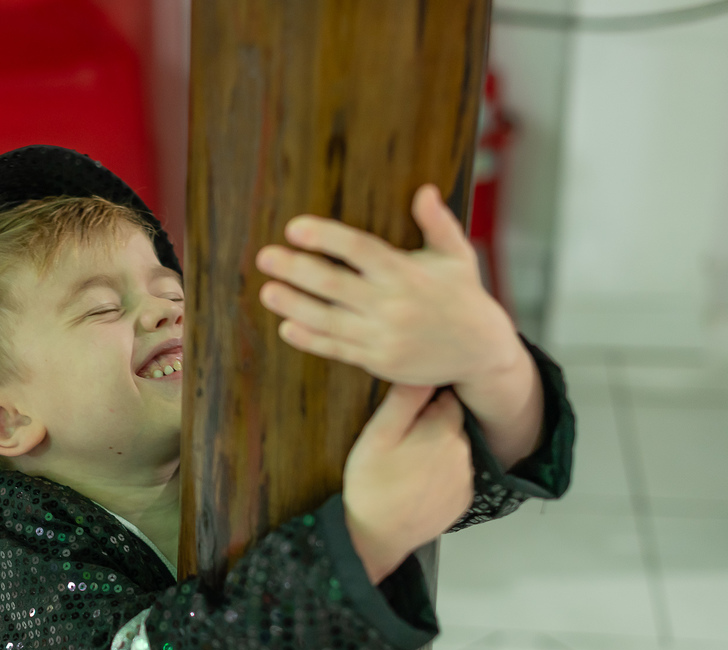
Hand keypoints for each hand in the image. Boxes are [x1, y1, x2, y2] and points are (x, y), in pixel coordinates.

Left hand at [255, 184, 517, 386]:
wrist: (481, 351)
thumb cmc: (464, 296)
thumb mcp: (458, 256)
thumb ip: (438, 224)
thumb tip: (424, 190)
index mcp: (407, 273)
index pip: (359, 250)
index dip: (325, 238)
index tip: (294, 228)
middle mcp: (393, 305)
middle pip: (335, 285)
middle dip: (296, 270)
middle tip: (265, 257)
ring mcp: (384, 336)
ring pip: (329, 320)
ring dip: (294, 305)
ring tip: (267, 291)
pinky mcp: (378, 361)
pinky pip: (337, 349)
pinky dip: (310, 340)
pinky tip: (286, 327)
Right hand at [342, 383, 472, 583]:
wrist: (375, 537)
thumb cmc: (370, 484)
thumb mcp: (377, 435)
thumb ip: (403, 400)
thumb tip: (422, 371)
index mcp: (444, 430)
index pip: (446, 396)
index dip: (426, 399)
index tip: (408, 409)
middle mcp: (464, 452)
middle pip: (452, 422)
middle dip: (431, 424)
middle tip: (400, 438)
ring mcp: (466, 479)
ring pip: (454, 449)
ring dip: (437, 449)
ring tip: (406, 462)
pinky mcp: (463, 501)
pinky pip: (455, 475)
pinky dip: (441, 474)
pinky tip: (416, 481)